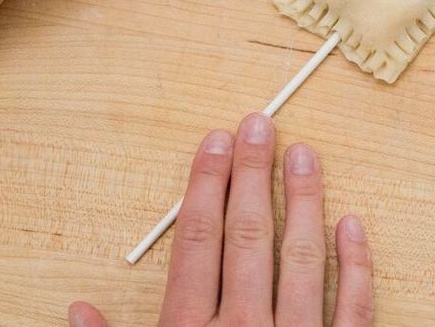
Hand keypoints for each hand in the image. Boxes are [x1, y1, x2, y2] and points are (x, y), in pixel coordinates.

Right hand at [69, 113, 373, 325]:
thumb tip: (77, 310)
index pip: (197, 242)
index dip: (205, 185)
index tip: (214, 141)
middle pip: (247, 238)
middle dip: (252, 177)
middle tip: (261, 125)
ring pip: (303, 260)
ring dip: (304, 203)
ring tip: (306, 156)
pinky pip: (355, 309)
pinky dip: (357, 265)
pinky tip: (354, 224)